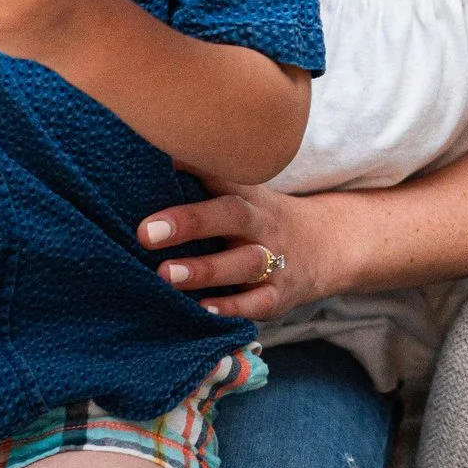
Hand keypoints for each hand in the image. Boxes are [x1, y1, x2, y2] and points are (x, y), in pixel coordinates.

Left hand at [138, 179, 324, 318]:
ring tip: (165, 274)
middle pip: (232, 215)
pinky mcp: (278, 295)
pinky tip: (201, 309)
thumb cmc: (259, 219)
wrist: (326, 246)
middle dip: (190, 222)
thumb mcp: (240, 194)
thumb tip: (141, 158)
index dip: (190, 166)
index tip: (156, 164)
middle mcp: (261, 223)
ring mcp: (274, 259)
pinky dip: (231, 307)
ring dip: (205, 269)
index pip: (220, 173)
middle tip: (146, 232)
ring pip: (244, 262)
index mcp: (247, 193)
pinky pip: (258, 302)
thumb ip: (199, 182)